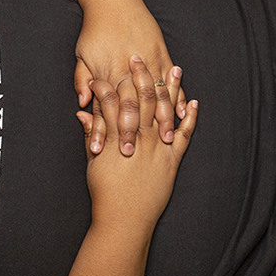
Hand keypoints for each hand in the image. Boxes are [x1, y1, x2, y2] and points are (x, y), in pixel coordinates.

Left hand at [74, 4, 185, 154]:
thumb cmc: (95, 30)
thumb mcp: (81, 55)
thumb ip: (82, 80)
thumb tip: (81, 104)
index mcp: (107, 72)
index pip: (105, 109)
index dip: (104, 131)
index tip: (103, 152)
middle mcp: (128, 69)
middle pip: (131, 107)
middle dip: (133, 132)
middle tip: (134, 156)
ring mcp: (148, 61)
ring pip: (156, 96)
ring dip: (162, 120)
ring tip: (166, 141)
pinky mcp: (161, 53)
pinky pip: (171, 80)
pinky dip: (177, 97)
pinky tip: (182, 114)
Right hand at [78, 56, 196, 231]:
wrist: (125, 219)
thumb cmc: (105, 193)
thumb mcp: (93, 162)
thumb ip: (91, 134)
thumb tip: (83, 113)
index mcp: (116, 136)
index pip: (110, 100)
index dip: (107, 83)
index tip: (106, 69)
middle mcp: (138, 137)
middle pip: (140, 97)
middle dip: (140, 75)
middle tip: (139, 56)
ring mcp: (158, 147)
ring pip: (164, 110)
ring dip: (170, 88)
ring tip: (174, 68)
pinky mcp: (173, 159)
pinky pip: (185, 134)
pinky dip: (189, 117)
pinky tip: (192, 102)